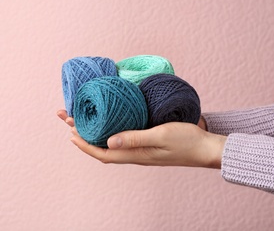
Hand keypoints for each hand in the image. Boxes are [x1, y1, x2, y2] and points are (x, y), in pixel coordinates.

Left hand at [57, 110, 225, 167]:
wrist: (205, 148)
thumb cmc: (186, 142)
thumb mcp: (161, 136)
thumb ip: (135, 138)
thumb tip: (109, 141)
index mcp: (136, 155)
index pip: (102, 153)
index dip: (84, 144)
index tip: (70, 131)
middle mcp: (134, 155)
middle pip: (102, 148)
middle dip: (83, 134)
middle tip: (68, 117)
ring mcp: (140, 150)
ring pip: (110, 144)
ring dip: (94, 132)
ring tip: (82, 119)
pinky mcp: (146, 144)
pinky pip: (121, 139)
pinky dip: (109, 130)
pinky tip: (109, 122)